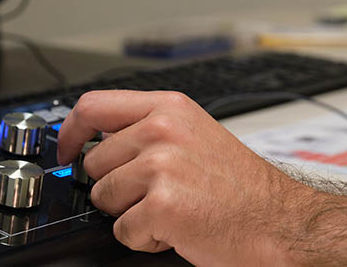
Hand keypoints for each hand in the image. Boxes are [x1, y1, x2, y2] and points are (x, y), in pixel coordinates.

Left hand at [57, 91, 303, 265]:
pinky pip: (122, 230)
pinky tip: (178, 228)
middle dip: (117, 188)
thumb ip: (149, 129)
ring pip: (104, 198)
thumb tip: (100, 141)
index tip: (66, 152)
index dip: (69, 133)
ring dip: (132, 213)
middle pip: (94, 163)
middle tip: (157, 194)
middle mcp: (162, 130)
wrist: (280, 222)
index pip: (93, 107)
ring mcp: (161, 166)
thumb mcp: (195, 135)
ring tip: (173, 209)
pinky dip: (145, 238)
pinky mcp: (162, 205)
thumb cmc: (243, 186)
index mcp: (168, 108)